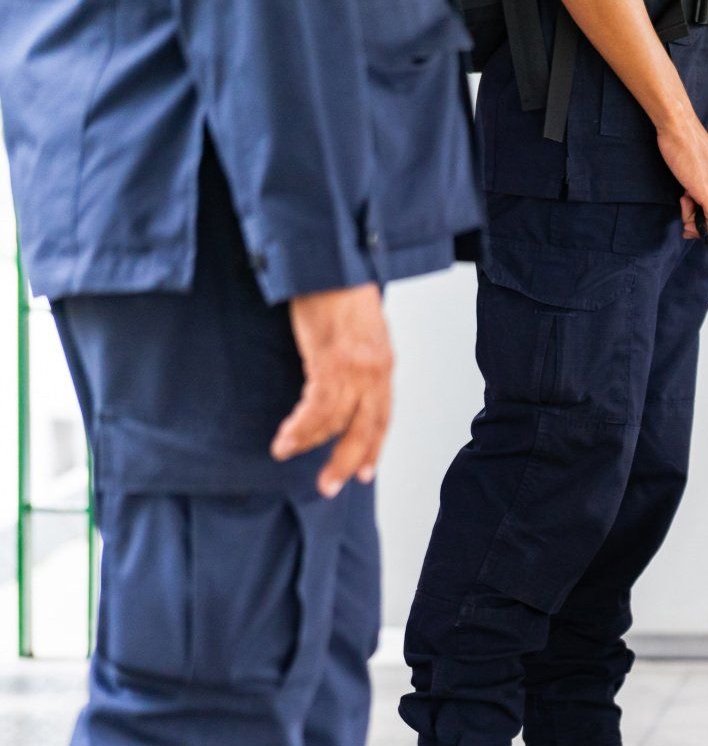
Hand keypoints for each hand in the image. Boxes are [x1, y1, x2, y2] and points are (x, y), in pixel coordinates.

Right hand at [271, 283, 393, 497]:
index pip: (382, 416)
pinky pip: (317, 408)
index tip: (364, 471)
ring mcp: (356, 368)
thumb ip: (356, 360)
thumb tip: (342, 384)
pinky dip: (300, 428)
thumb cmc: (339, 288)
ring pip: (335, 422)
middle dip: (348, 460)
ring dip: (310, 443)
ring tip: (286, 453)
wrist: (332, 259)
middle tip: (331, 486)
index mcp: (385, 364)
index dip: (372, 446)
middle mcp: (376, 371)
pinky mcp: (331, 362)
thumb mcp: (357, 330)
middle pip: (366, 428)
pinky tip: (285, 439)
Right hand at [659, 113, 707, 238]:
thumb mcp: (698, 166)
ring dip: (698, 224)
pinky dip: (699, 224)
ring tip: (683, 206)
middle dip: (703, 224)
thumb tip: (693, 201)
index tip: (689, 210)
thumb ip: (701, 183)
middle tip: (685, 215)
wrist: (678, 125)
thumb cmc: (682, 141)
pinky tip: (684, 209)